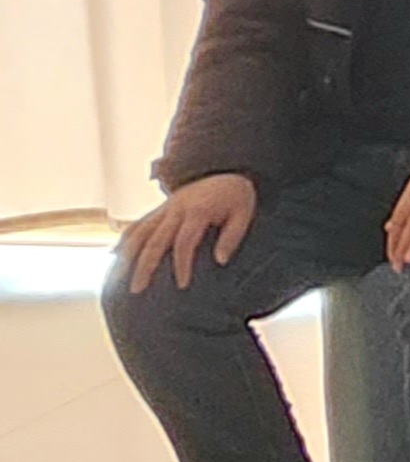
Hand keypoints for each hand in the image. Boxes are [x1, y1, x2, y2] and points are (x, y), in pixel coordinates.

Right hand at [121, 174, 258, 293]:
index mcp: (197, 210)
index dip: (181, 264)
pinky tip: (114, 255)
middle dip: (145, 266)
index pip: (184, 241)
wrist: (224, 172)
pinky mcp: (160, 209)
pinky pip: (138, 224)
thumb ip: (232, 236)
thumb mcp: (244, 213)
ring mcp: (165, 208)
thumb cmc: (236, 197)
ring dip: (127, 255)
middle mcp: (176, 209)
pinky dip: (125, 239)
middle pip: (155, 239)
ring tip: (117, 278)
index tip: (181, 285)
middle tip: (137, 289)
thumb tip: (221, 260)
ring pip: (140, 231)